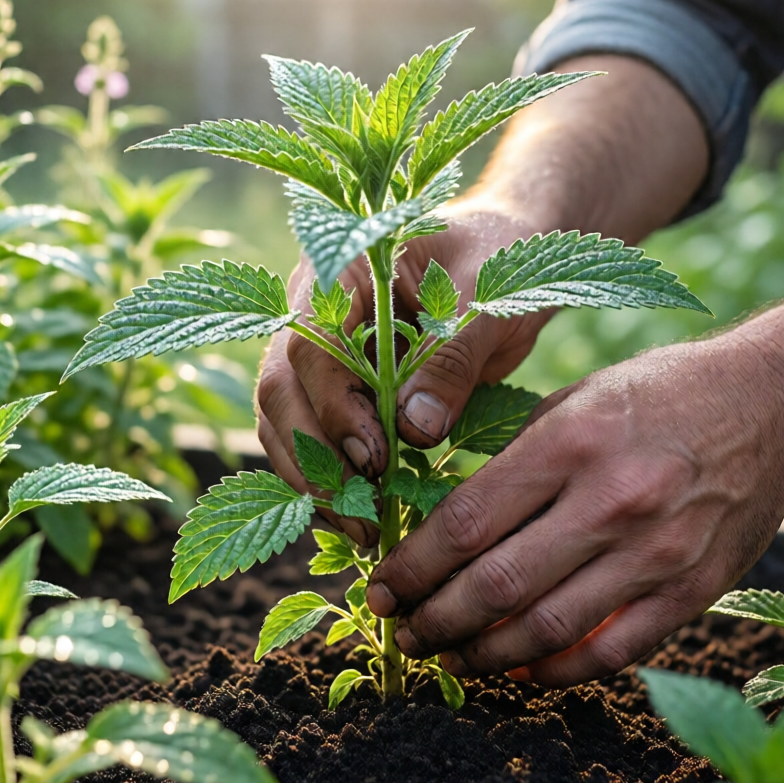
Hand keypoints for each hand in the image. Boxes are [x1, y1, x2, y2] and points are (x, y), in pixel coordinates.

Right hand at [256, 199, 551, 543]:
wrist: (501, 253)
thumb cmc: (498, 257)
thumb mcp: (489, 298)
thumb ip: (452, 357)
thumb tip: (415, 429)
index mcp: (338, 269)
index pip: (310, 346)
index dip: (334, 409)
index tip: (375, 458)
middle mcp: (312, 311)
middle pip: (282, 392)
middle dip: (314, 459)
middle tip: (361, 514)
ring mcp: (320, 353)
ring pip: (285, 423)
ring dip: (314, 481)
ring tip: (361, 529)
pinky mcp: (338, 389)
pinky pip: (313, 438)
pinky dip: (329, 481)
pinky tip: (359, 517)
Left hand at [364, 337, 783, 685]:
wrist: (771, 406)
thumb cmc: (659, 394)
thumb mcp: (576, 399)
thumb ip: (516, 461)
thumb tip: (450, 525)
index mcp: (572, 441)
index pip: (467, 521)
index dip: (413, 566)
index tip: (382, 588)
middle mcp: (612, 500)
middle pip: (497, 585)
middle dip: (434, 620)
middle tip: (403, 634)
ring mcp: (656, 552)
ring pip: (546, 630)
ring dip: (483, 655)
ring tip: (448, 657)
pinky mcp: (692, 590)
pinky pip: (610, 652)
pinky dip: (555, 671)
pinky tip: (519, 669)